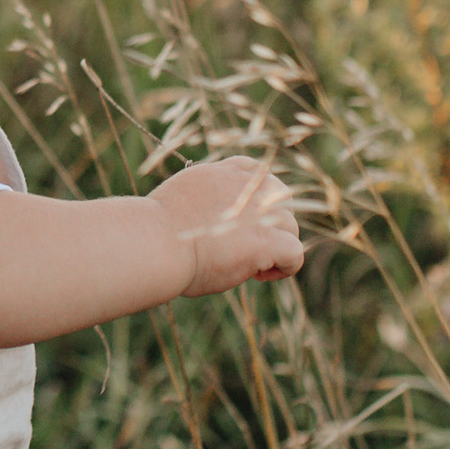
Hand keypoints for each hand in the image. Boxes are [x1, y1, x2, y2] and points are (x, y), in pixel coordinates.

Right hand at [149, 157, 302, 296]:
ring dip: (277, 244)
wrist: (154, 242)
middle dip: (272, 220)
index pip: (257, 173)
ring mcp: (261, 212)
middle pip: (281, 197)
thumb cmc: (155, 230)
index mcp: (224, 173)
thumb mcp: (181, 199)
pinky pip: (295, 252)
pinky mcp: (267, 241)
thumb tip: (211, 216)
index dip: (257, 198)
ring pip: (290, 226)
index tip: (242, 220)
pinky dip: (285, 266)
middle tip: (247, 244)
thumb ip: (206, 199)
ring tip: (253, 266)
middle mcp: (247, 187)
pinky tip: (261, 275)